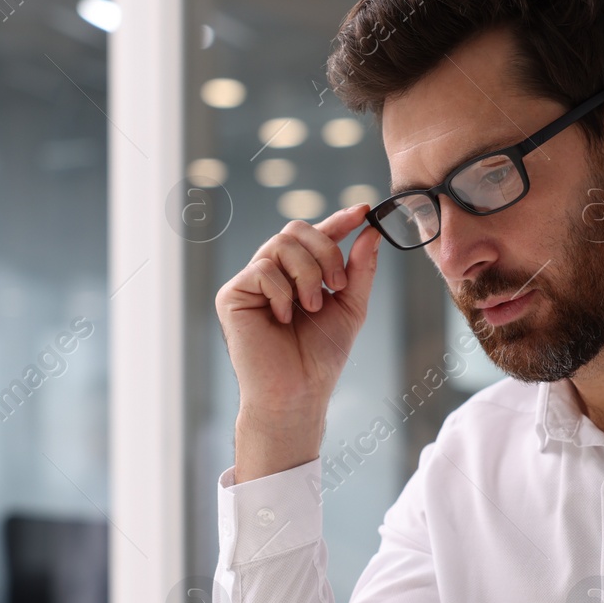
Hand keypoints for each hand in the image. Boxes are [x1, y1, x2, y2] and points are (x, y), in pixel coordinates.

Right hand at [215, 204, 379, 481]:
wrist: (298, 392)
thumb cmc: (320, 357)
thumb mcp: (351, 307)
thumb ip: (360, 270)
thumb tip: (371, 231)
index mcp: (298, 274)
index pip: (316, 235)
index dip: (339, 220)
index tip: (364, 211)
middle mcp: (272, 273)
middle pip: (295, 229)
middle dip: (325, 251)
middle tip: (338, 284)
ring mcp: (251, 282)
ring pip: (281, 245)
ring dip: (308, 274)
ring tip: (312, 308)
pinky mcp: (232, 295)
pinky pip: (262, 269)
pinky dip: (282, 292)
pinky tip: (284, 317)